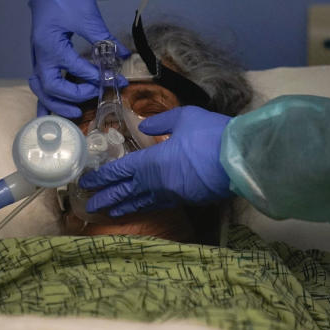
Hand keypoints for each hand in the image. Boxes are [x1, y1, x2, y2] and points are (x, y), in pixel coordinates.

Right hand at [29, 0, 129, 117]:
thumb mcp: (87, 14)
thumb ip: (104, 38)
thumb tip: (123, 57)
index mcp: (50, 43)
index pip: (72, 67)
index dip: (94, 76)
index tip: (116, 79)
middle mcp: (39, 53)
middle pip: (49, 87)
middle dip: (72, 96)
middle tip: (94, 96)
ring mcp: (38, 56)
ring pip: (40, 89)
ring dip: (55, 103)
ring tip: (75, 113)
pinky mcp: (42, 55)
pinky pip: (40, 83)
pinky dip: (46, 99)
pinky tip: (52, 113)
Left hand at [79, 106, 231, 215]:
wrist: (242, 159)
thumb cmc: (211, 134)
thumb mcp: (184, 117)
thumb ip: (161, 122)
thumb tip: (144, 128)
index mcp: (151, 161)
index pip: (120, 171)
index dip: (103, 177)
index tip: (88, 183)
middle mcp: (157, 182)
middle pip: (126, 192)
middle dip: (107, 197)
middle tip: (90, 205)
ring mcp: (173, 194)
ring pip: (143, 202)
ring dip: (125, 206)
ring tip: (111, 212)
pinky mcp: (188, 200)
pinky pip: (160, 204)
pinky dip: (147, 206)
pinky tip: (144, 207)